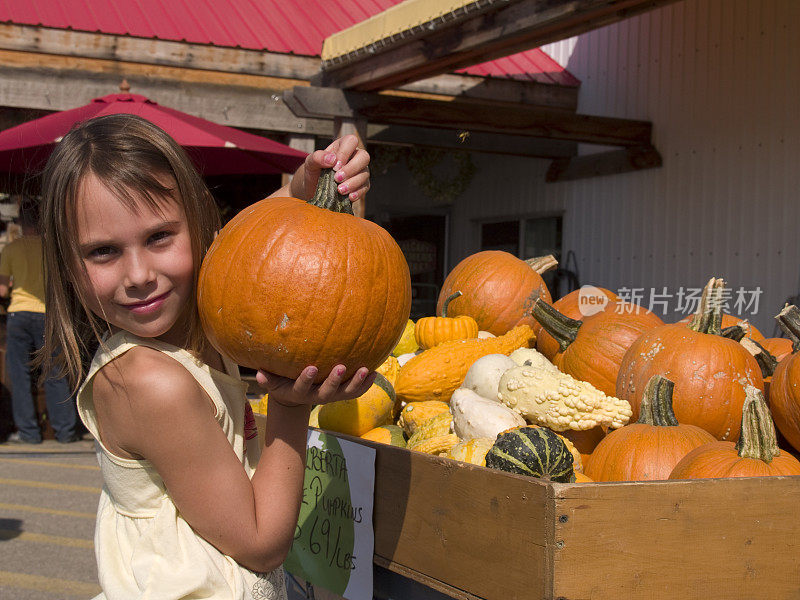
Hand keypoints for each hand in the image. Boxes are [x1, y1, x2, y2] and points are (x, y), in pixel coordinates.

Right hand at [255, 364, 375, 407]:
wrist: (295, 397)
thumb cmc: (282, 382)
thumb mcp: (272, 382)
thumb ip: (267, 378)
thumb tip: (258, 373)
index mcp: (300, 393)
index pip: (302, 387)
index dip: (306, 379)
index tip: (311, 368)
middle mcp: (317, 397)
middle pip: (328, 393)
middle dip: (335, 381)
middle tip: (342, 367)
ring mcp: (332, 396)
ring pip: (346, 393)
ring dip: (357, 383)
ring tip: (366, 370)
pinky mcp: (343, 394)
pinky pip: (356, 392)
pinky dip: (366, 384)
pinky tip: (376, 372)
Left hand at [292, 135, 369, 203]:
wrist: (313, 189)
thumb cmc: (313, 171)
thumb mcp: (310, 163)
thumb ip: (317, 157)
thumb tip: (332, 159)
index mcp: (342, 146)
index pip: (351, 141)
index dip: (345, 153)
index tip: (334, 166)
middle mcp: (354, 157)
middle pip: (364, 157)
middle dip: (351, 169)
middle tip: (337, 179)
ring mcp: (359, 171)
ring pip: (365, 174)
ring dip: (353, 183)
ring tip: (340, 190)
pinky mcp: (361, 185)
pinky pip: (365, 187)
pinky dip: (358, 192)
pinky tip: (349, 197)